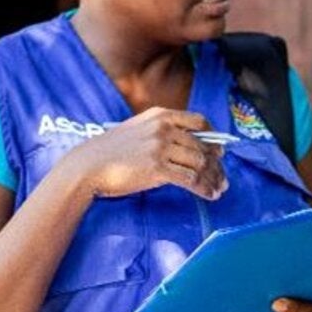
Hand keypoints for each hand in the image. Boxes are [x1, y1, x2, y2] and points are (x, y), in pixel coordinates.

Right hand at [57, 107, 227, 199]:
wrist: (88, 165)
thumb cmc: (110, 151)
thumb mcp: (137, 130)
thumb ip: (160, 132)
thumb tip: (186, 146)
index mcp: (160, 115)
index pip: (198, 122)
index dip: (214, 137)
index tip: (220, 151)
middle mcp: (163, 128)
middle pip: (203, 146)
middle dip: (217, 165)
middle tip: (223, 178)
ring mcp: (160, 148)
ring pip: (200, 163)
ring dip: (214, 178)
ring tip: (219, 190)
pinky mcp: (157, 169)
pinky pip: (190, 179)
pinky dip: (204, 188)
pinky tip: (209, 195)